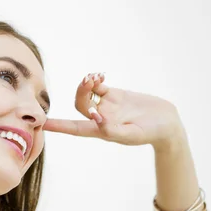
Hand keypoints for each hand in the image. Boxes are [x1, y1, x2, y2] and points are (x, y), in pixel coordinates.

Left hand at [42, 72, 185, 149]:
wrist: (168, 122)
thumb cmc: (151, 133)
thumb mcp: (132, 134)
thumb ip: (113, 129)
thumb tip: (95, 119)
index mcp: (101, 131)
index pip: (74, 128)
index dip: (59, 126)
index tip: (43, 123)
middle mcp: (100, 118)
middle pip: (80, 104)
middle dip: (81, 92)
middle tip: (91, 82)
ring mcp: (107, 106)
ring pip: (87, 94)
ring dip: (86, 84)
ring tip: (95, 77)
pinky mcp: (115, 95)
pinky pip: (98, 86)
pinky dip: (94, 80)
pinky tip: (99, 75)